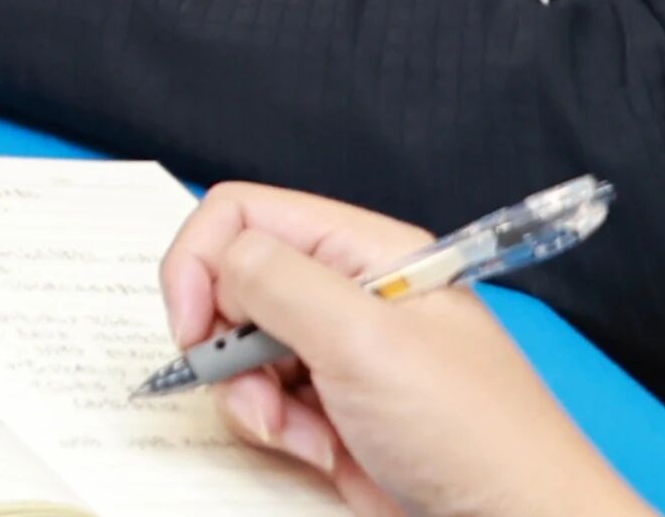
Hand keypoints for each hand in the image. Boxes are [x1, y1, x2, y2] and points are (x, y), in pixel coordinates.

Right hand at [156, 186, 647, 516]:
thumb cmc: (473, 435)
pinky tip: (317, 450)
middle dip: (225, 339)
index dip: (201, 260)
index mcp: (367, 252)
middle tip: (248, 384)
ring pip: (240, 348)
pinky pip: (264, 402)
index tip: (191, 324)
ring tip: (294, 430)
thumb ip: (278, 282)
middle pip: (233, 282)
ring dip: (248, 394)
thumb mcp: (367, 341)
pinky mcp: (333, 411)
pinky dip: (272, 428)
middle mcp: (349, 295)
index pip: (245, 215)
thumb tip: (216, 263)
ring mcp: (341, 356)